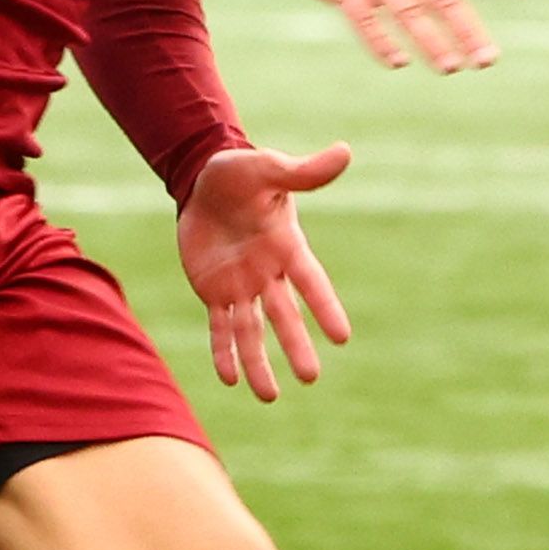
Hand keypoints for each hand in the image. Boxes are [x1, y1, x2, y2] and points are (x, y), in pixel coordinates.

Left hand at [176, 140, 357, 403]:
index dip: (325, 308)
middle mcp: (269, 272)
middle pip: (284, 316)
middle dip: (295, 346)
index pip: (311, 282)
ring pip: (252, 331)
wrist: (203, 181)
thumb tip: (345, 152)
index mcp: (287, 246)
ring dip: (259, 362)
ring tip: (268, 397)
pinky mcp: (214, 291)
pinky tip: (229, 379)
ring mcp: (242, 285)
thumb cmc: (241, 173)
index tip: (342, 338)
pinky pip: (220, 327)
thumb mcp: (268, 168)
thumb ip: (303, 171)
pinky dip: (224, 351)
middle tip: (310, 377)